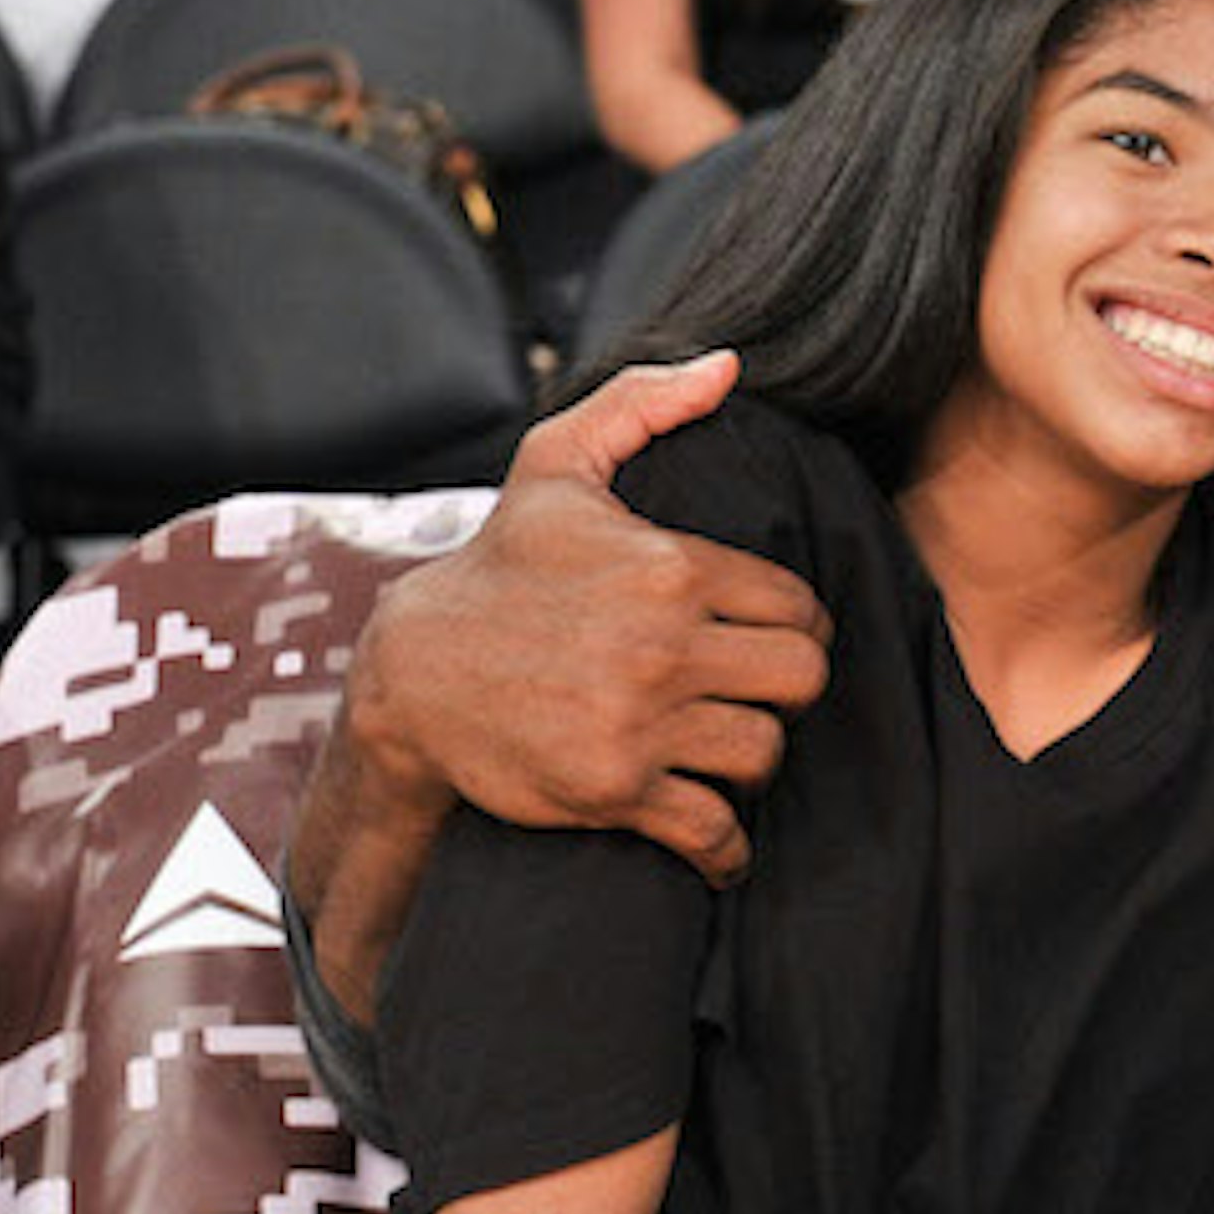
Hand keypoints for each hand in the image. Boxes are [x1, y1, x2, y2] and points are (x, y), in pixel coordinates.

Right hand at [346, 351, 830, 884]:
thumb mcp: (556, 465)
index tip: (768, 638)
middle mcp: (663, 646)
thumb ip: (642, 403)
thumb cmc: (498, 567)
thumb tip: (728, 366)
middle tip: (757, 691)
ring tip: (726, 747)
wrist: (413, 673)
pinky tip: (720, 838)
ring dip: (753, 757)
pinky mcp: (614, 789)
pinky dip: (726, 846)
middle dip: (787, 689)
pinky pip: (714, 831)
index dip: (794, 624)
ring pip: (764, 753)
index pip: (797, 607)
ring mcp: (640, 722)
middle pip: (801, 679)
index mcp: (669, 567)